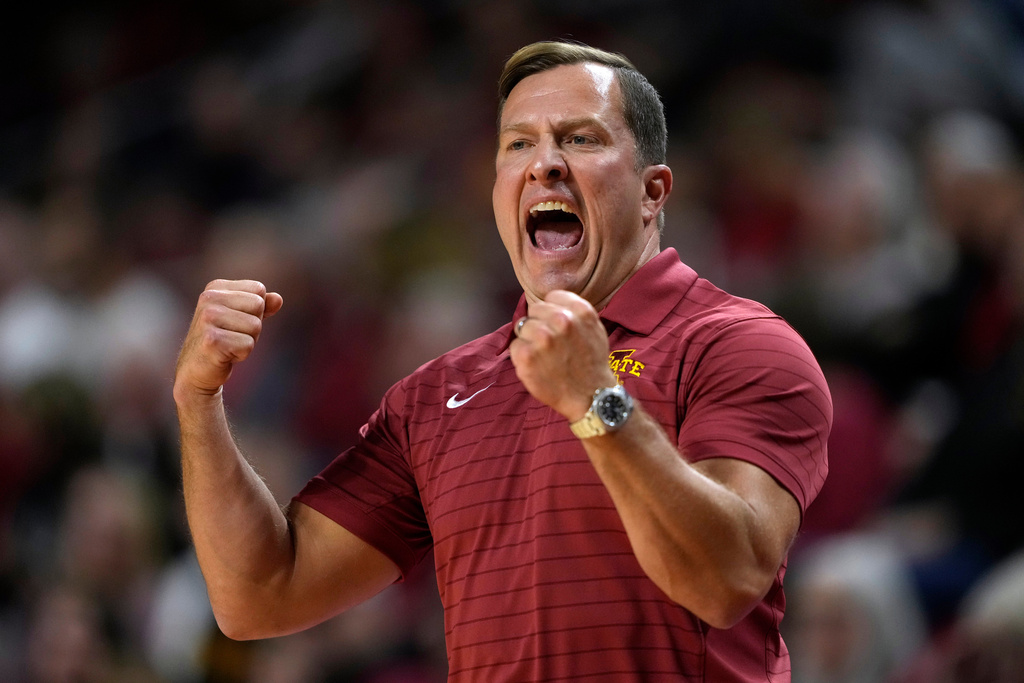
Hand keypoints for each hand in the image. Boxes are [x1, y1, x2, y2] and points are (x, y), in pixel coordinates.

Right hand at [174, 279, 282, 400]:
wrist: (196, 370)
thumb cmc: (223, 340)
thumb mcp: (242, 317)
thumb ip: (261, 305)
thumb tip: (278, 299)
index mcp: (216, 288)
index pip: (258, 289)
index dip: (256, 310)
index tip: (237, 321)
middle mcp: (209, 298)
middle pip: (258, 305)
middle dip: (254, 326)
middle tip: (233, 336)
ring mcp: (208, 318)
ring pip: (255, 326)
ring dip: (248, 341)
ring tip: (229, 345)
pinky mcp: (212, 340)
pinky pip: (248, 345)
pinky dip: (242, 354)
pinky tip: (225, 356)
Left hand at [509, 290, 617, 420]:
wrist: (591, 397)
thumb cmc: (592, 364)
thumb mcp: (594, 328)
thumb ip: (574, 310)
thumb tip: (551, 301)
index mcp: (580, 311)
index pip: (552, 297)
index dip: (552, 312)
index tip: (556, 326)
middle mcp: (562, 321)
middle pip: (535, 311)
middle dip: (540, 325)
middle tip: (551, 345)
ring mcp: (542, 338)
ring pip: (522, 327)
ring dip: (530, 340)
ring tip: (545, 357)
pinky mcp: (527, 356)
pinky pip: (515, 346)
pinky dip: (522, 356)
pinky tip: (537, 366)